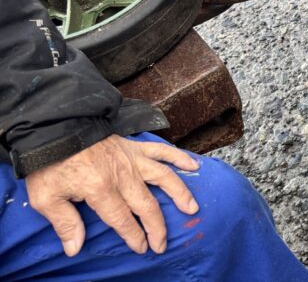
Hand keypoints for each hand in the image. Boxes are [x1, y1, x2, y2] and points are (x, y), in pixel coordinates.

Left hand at [25, 135, 199, 256]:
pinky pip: (162, 151)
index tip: (142, 248)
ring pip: (164, 178)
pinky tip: (193, 165)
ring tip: (192, 208)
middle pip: (147, 205)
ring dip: (180, 194)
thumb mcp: (46, 197)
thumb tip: (75, 247)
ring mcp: (132, 159)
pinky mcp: (135, 146)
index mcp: (100, 189)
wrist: (57, 126)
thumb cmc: (50, 163)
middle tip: (162, 243)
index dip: (134, 236)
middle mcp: (123, 175)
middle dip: (157, 227)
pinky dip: (179, 158)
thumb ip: (65, 222)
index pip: (122, 219)